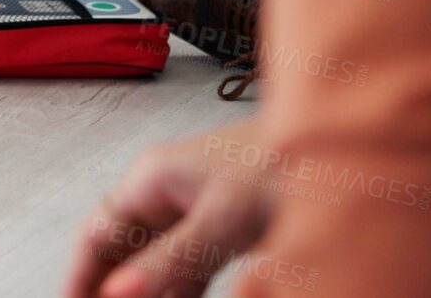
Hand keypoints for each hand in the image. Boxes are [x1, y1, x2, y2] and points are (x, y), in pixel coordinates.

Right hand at [64, 120, 270, 297]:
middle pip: (122, 249)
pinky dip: (179, 293)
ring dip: (144, 293)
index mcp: (154, 178)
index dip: (81, 274)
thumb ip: (172, 259)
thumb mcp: (225, 217)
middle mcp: (168, 193)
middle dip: (109, 286)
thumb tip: (119, 294)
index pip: (99, 233)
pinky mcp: (226, 229)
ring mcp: (197, 211)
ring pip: (154, 263)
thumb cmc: (290, 162)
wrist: (349, 147)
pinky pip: (188, 269)